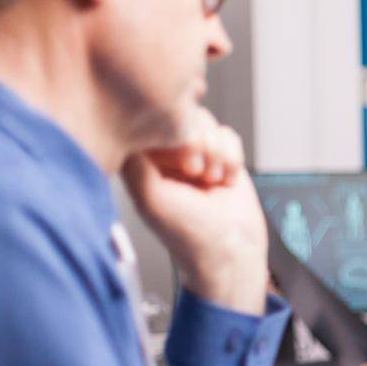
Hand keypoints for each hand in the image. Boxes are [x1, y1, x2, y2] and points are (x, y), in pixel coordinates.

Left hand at [120, 108, 266, 314]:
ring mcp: (196, 154)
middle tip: (198, 173)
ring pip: (207, 122)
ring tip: (213, 179)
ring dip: (217, 152)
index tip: (182, 166)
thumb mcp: (150, 198)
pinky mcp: (222, 158)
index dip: (173, 137)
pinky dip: (233, 156)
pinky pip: (228, 135)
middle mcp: (168, 155)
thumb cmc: (189, 233)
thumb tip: (134, 128)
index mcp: (143, 163)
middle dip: (199, 144)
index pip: (151, 122)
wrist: (231, 250)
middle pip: (181, 115)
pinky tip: (227, 180)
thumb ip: (135, 162)